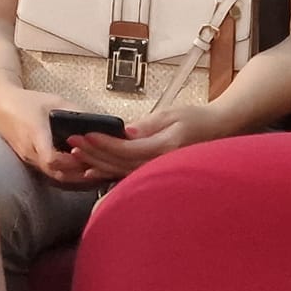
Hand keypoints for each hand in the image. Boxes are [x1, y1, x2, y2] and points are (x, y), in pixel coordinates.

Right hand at [0, 79, 97, 185]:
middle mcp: (30, 150)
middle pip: (56, 172)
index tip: (84, 155)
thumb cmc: (26, 101)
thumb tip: (101, 122)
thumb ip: (76, 112)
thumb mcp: (54, 100)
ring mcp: (28, 158)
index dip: (70, 161)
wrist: (0, 104)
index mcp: (35, 133)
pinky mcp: (30, 160)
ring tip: (94, 171)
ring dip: (73, 175)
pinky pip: (49, 172)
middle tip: (99, 168)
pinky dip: (65, 172)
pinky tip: (79, 169)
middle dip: (78, 173)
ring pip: (53, 175)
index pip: (51, 158)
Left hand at [70, 102, 203, 180]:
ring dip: (97, 164)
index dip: (106, 143)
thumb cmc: (196, 119)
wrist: (218, 131)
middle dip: (94, 153)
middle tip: (72, 142)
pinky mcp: (155, 173)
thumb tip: (124, 132)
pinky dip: (108, 174)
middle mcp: (161, 164)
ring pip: (121, 172)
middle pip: (120, 163)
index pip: (129, 148)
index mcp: (166, 147)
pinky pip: (128, 176)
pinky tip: (91, 172)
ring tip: (76, 154)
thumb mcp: (171, 115)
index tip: (86, 134)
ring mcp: (159, 172)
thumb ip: (147, 125)